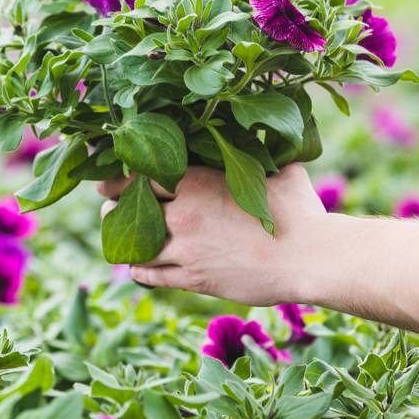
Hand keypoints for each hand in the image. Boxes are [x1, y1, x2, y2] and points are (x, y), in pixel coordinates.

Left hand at [98, 164, 324, 304]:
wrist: (309, 258)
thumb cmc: (299, 212)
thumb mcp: (278, 172)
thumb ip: (261, 156)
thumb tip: (269, 140)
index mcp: (195, 181)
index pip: (137, 175)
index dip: (118, 177)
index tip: (109, 178)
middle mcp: (181, 214)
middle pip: (124, 208)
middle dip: (113, 207)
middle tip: (111, 207)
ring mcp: (185, 249)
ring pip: (133, 245)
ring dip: (123, 241)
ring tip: (120, 238)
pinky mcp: (192, 279)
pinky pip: (149, 275)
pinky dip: (139, 270)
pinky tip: (136, 267)